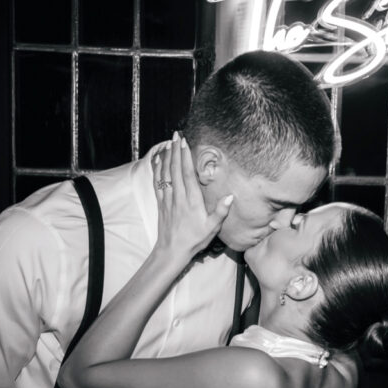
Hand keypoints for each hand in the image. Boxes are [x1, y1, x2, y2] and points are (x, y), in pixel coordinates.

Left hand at [153, 131, 232, 259]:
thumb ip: (221, 212)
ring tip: (168, 143)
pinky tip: (158, 161)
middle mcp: (178, 197)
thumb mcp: (212, 228)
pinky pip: (157, 182)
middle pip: (175, 169)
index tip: (185, 142)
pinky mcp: (160, 203)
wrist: (172, 251)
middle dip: (175, 150)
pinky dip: (157, 169)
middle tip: (176, 135)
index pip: (187, 173)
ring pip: (164, 173)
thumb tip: (230, 196)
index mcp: (191, 201)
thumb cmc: (194, 240)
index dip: (186, 156)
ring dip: (166, 157)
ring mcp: (167, 199)